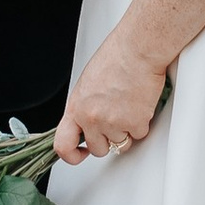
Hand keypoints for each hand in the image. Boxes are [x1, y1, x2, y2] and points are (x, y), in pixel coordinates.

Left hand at [57, 35, 169, 161]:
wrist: (137, 49)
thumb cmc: (116, 58)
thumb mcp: (87, 84)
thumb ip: (84, 107)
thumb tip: (87, 122)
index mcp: (76, 108)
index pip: (63, 145)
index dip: (72, 155)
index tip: (81, 153)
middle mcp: (91, 118)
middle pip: (98, 149)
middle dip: (108, 140)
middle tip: (115, 122)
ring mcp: (113, 123)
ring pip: (121, 144)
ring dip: (126, 131)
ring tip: (128, 106)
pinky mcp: (135, 123)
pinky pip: (138, 135)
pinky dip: (142, 123)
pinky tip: (139, 104)